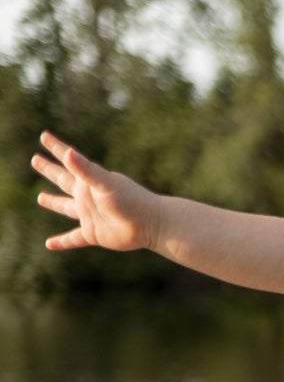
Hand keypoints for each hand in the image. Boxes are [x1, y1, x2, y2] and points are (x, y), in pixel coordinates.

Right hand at [32, 132, 159, 252]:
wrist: (150, 224)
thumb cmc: (131, 200)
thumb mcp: (106, 183)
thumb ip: (87, 170)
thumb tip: (67, 152)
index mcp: (89, 181)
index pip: (67, 161)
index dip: (55, 148)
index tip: (44, 136)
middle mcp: (87, 196)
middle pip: (62, 181)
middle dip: (49, 170)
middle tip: (35, 160)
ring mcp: (90, 215)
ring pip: (65, 207)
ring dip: (53, 203)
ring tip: (40, 198)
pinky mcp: (94, 234)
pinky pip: (73, 238)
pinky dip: (62, 241)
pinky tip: (49, 245)